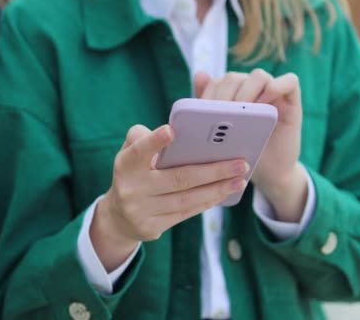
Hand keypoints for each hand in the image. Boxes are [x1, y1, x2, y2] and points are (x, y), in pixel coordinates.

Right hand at [91, 124, 248, 270]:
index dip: (154, 142)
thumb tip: (178, 132)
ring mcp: (141, 211)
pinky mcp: (151, 228)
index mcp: (125, 164)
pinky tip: (224, 192)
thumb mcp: (131, 152)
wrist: (118, 216)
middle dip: (213, 171)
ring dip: (217, 189)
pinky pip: (185, 213)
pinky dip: (207, 202)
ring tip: (240, 180)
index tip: (171, 131)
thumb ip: (146, 138)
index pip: (139, 150)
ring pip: (186, 199)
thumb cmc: (135, 172)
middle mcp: (131, 189)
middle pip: (178, 178)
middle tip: (240, 163)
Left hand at [194, 70, 306, 221]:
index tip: (203, 112)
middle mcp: (250, 88)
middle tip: (221, 115)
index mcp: (230, 94)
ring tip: (242, 112)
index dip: (208, 95)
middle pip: (234, 77)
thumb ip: (208, 108)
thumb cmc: (241, 153)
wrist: (268, 172)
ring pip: (259, 76)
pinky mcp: (291, 99)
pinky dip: (277, 87)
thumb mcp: (218, 136)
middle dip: (224, 96)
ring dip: (247, 92)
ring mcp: (272, 92)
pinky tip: (265, 104)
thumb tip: (200, 73)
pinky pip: (289, 81)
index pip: (216, 82)